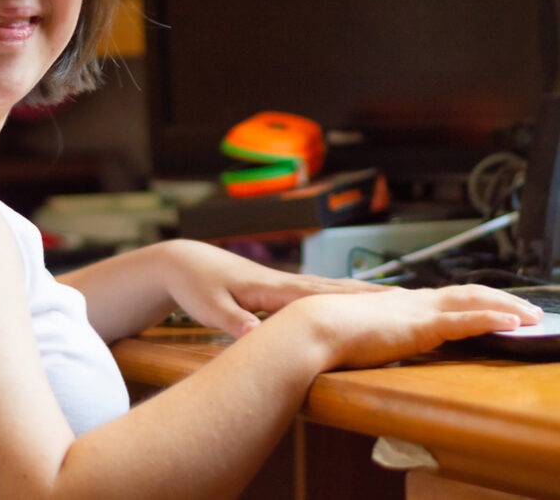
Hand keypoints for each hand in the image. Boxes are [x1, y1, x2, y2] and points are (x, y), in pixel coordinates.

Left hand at [162, 239, 382, 336]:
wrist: (183, 262)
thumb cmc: (195, 285)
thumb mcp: (210, 306)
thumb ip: (234, 321)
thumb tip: (257, 338)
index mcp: (273, 288)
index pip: (322, 296)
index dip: (356, 301)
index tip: (390, 304)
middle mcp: (286, 284)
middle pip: (337, 290)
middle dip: (375, 296)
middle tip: (418, 299)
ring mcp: (285, 286)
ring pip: (333, 290)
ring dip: (366, 294)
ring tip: (404, 298)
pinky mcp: (280, 291)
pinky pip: (320, 294)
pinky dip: (345, 296)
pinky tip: (360, 302)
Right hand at [279, 284, 543, 369]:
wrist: (310, 326)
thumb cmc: (322, 333)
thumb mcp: (352, 334)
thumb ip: (369, 336)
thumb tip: (371, 347)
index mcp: (396, 303)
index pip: (443, 296)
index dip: (473, 299)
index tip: (494, 304)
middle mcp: (410, 301)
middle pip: (465, 293)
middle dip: (499, 299)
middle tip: (529, 310)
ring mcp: (416, 311)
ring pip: (472, 302)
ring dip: (506, 307)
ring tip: (532, 316)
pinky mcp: (418, 326)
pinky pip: (463, 321)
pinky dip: (491, 320)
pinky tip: (512, 323)